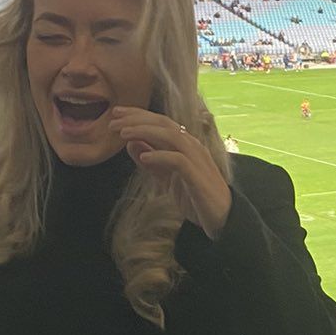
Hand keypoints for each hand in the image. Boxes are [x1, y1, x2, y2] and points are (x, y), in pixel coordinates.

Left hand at [108, 108, 231, 238]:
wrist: (222, 219)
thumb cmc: (195, 197)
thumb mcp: (167, 178)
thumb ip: (151, 162)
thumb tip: (131, 143)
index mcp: (185, 145)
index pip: (160, 123)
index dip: (138, 116)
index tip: (116, 115)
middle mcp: (192, 147)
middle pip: (164, 124)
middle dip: (137, 120)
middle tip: (113, 121)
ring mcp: (197, 160)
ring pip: (170, 136)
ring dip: (145, 132)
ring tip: (123, 135)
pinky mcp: (198, 177)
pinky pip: (178, 161)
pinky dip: (160, 156)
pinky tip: (143, 158)